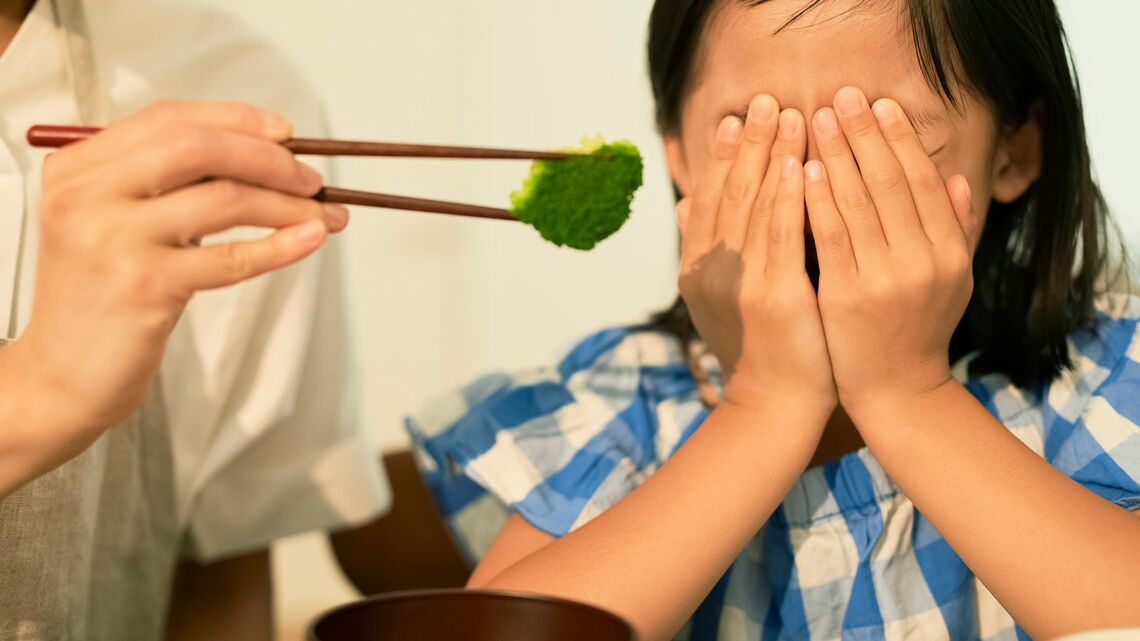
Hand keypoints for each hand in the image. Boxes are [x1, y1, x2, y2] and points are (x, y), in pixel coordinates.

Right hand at [11, 100, 348, 450]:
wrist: (62, 376)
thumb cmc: (101, 298)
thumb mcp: (113, 224)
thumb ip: (165, 184)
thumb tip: (262, 156)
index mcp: (79, 170)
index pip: (169, 119)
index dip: (236, 120)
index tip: (284, 133)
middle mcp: (88, 196)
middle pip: (199, 147)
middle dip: (268, 158)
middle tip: (310, 179)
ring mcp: (115, 239)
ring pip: (225, 199)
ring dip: (289, 205)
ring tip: (325, 215)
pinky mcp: (146, 286)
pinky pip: (233, 258)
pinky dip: (282, 245)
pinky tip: (311, 238)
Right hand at [677, 95, 835, 413]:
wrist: (771, 406)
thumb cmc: (755, 349)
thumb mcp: (717, 299)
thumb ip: (702, 249)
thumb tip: (684, 204)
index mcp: (695, 268)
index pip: (707, 199)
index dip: (721, 156)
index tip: (735, 119)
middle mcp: (709, 270)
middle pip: (728, 192)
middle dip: (749, 143)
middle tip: (765, 101)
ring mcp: (739, 282)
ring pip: (755, 205)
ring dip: (772, 156)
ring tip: (789, 116)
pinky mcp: (773, 295)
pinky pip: (782, 235)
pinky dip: (790, 196)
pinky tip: (801, 164)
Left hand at [804, 87, 979, 414]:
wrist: (896, 393)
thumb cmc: (919, 331)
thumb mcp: (952, 282)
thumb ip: (952, 230)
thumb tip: (956, 180)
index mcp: (949, 254)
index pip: (923, 182)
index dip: (901, 140)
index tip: (880, 105)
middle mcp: (923, 262)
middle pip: (891, 183)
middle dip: (864, 135)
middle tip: (841, 96)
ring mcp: (885, 279)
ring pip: (858, 203)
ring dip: (836, 156)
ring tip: (816, 120)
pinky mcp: (846, 296)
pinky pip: (829, 237)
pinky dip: (816, 200)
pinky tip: (802, 170)